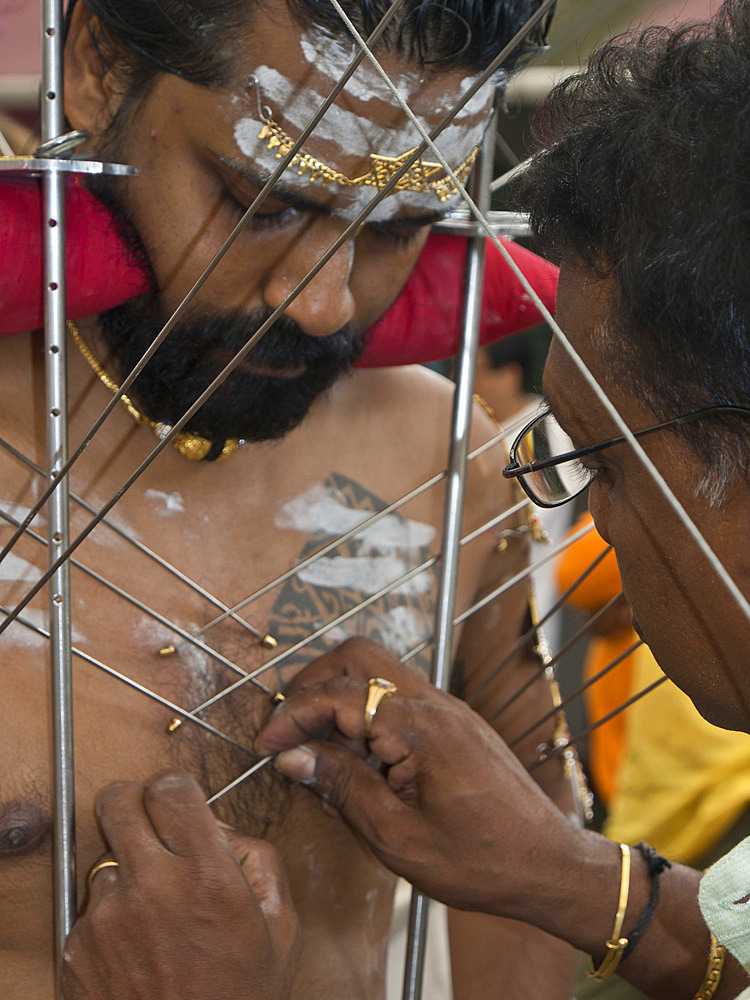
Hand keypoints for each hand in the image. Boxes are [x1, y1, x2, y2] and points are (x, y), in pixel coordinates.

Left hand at [62, 772, 299, 999]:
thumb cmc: (241, 999)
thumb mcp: (282, 928)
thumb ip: (259, 860)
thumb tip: (219, 829)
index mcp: (207, 876)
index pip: (173, 788)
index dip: (176, 788)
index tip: (179, 801)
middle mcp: (151, 887)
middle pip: (118, 801)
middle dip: (134, 803)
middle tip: (149, 824)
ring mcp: (108, 919)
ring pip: (106, 860)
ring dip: (127, 874)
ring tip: (154, 916)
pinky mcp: (78, 949)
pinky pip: (90, 910)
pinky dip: (111, 920)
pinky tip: (139, 950)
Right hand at [256, 638, 584, 921]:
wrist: (548, 863)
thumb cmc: (479, 861)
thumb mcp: (397, 838)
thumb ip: (343, 788)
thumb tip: (294, 757)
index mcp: (420, 728)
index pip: (338, 694)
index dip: (292, 715)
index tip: (267, 746)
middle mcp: (434, 704)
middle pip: (357, 655)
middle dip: (312, 683)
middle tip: (290, 730)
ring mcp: (447, 708)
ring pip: (378, 670)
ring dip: (340, 695)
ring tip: (322, 749)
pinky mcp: (454, 722)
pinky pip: (399, 694)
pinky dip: (366, 710)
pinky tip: (358, 757)